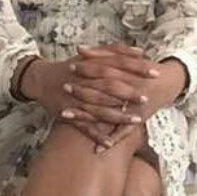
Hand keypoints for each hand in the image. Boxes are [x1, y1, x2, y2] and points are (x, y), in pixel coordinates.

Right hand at [18, 56, 140, 148]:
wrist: (41, 79)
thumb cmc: (72, 66)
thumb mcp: (93, 55)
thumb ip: (117, 51)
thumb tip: (141, 52)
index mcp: (93, 65)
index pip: (119, 64)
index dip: (137, 68)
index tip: (155, 72)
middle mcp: (84, 82)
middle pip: (110, 87)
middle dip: (129, 93)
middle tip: (147, 98)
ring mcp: (76, 100)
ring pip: (99, 109)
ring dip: (118, 116)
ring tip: (137, 120)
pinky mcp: (68, 114)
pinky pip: (83, 127)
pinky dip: (96, 135)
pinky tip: (109, 143)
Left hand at [63, 44, 186, 151]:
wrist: (169, 84)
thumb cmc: (144, 70)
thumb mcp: (128, 58)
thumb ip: (104, 53)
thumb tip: (79, 48)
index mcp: (134, 74)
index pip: (108, 70)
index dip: (89, 68)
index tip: (71, 65)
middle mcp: (135, 92)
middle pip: (106, 91)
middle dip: (84, 90)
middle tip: (65, 87)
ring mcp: (136, 109)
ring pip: (109, 113)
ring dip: (86, 115)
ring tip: (65, 113)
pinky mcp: (137, 121)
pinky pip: (123, 134)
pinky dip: (110, 141)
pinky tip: (95, 150)